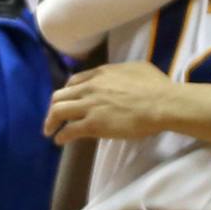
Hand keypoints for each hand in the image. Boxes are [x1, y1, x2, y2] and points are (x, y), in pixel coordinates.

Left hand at [45, 62, 182, 142]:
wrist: (161, 103)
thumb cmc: (156, 86)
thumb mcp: (135, 68)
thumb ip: (121, 72)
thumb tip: (121, 77)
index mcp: (100, 73)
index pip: (73, 81)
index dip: (67, 92)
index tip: (67, 100)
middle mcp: (90, 87)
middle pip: (60, 95)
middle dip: (53, 107)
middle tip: (53, 117)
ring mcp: (90, 106)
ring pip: (58, 111)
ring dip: (50, 122)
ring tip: (49, 131)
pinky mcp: (93, 124)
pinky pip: (70, 130)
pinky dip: (61, 136)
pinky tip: (60, 141)